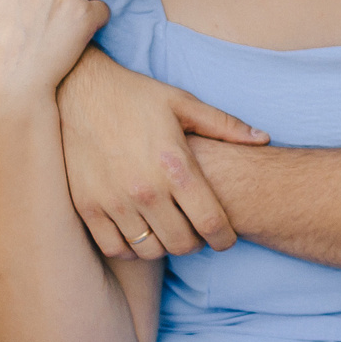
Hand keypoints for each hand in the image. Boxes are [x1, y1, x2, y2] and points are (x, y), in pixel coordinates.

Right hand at [53, 48, 267, 261]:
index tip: (225, 239)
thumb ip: (225, 126)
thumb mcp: (183, 103)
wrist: (76, 91)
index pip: (211, 222)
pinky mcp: (87, 207)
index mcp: (175, 165)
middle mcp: (146, 189)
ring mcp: (114, 201)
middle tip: (196, 233)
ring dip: (164, 246)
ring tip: (168, 231)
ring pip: (149, 250)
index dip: (225, 238)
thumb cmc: (135, 96)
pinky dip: (130, 249)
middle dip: (197, 244)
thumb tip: (264, 139)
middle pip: (182, 243)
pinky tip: (139, 234)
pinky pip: (114, 248)